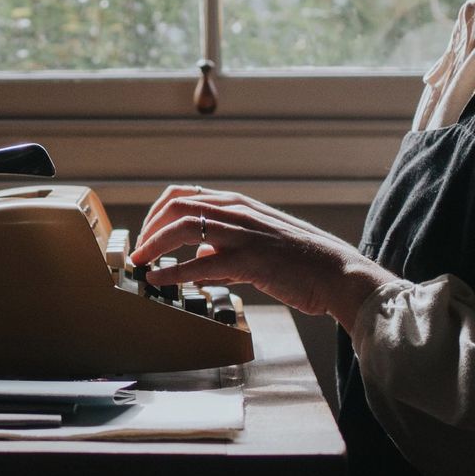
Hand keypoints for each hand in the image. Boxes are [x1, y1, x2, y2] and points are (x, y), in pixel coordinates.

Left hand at [131, 185, 395, 332]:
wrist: (337, 273)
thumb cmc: (301, 261)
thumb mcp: (259, 242)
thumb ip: (226, 246)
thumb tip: (201, 258)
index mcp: (238, 204)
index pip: (184, 195)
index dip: (157, 212)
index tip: (145, 233)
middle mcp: (236, 212)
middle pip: (175, 205)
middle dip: (148, 228)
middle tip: (138, 251)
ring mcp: (241, 234)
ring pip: (182, 228)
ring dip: (152, 246)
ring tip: (139, 263)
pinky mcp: (247, 260)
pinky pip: (200, 264)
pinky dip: (172, 272)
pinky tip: (157, 280)